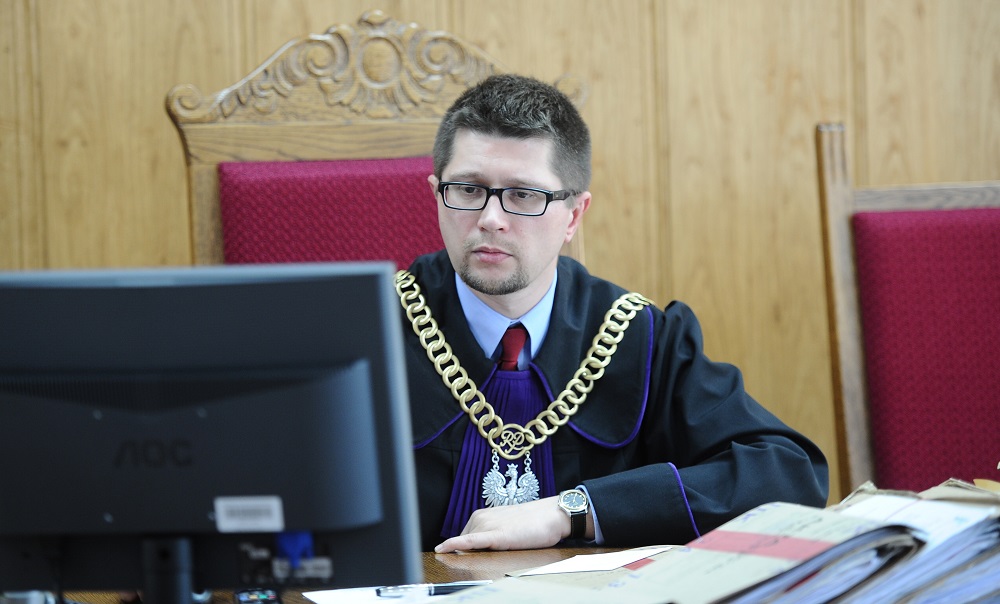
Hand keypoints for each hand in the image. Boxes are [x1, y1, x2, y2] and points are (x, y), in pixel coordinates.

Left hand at [434, 496, 570, 552]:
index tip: (453, 559)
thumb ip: (489, 535)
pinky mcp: (495, 535)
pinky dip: (454, 545)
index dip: (461, 551)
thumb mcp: (505, 526)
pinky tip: (443, 549)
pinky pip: (469, 542)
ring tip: (500, 551)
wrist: (552, 515)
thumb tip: (477, 550)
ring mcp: (486, 525)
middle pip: (464, 545)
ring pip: (467, 547)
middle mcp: (480, 518)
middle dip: (469, 554)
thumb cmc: (533, 523)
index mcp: (481, 515)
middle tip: (493, 555)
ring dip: (470, 556)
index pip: (463, 539)